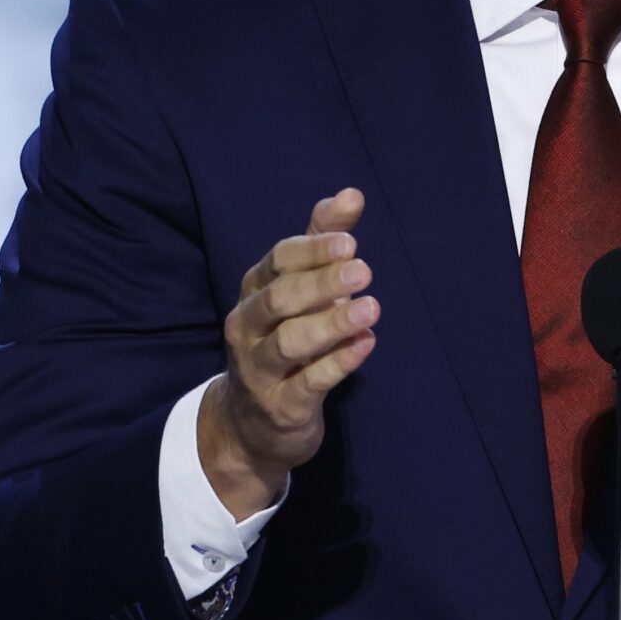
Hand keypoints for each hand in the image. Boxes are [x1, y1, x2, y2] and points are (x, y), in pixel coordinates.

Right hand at [198, 187, 379, 516]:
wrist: (251, 425)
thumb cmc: (282, 341)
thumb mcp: (298, 291)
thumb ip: (322, 241)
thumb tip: (351, 194)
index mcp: (254, 293)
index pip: (278, 261)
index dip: (313, 250)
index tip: (350, 241)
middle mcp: (249, 328)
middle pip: (281, 298)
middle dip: (322, 283)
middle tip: (364, 270)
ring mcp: (260, 371)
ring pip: (290, 342)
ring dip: (331, 322)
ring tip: (371, 309)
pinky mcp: (280, 408)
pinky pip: (308, 384)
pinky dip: (337, 363)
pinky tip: (365, 345)